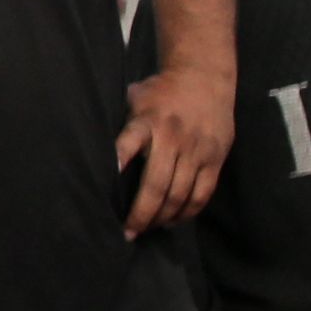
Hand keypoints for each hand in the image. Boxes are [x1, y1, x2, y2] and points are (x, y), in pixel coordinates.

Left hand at [116, 65, 231, 235]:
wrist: (205, 76)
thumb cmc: (161, 91)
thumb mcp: (136, 98)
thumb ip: (123, 124)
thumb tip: (95, 149)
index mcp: (147, 121)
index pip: (128, 144)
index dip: (117, 164)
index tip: (104, 188)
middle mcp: (172, 138)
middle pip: (157, 186)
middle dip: (140, 215)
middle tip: (127, 233)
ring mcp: (196, 150)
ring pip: (179, 195)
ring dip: (162, 218)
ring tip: (148, 229)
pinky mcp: (215, 159)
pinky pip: (202, 194)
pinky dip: (187, 213)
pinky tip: (173, 221)